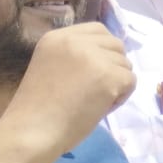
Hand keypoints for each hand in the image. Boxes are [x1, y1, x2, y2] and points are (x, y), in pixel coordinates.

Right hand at [0, 23, 133, 159]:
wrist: (32, 132)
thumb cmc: (39, 109)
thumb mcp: (52, 67)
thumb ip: (76, 57)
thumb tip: (110, 56)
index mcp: (57, 37)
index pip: (98, 30)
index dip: (103, 50)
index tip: (95, 70)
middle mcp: (75, 40)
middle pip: (116, 45)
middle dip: (112, 67)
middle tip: (94, 90)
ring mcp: (93, 56)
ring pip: (125, 64)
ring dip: (117, 84)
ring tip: (93, 101)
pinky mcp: (109, 75)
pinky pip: (131, 81)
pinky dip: (121, 97)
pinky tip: (100, 107)